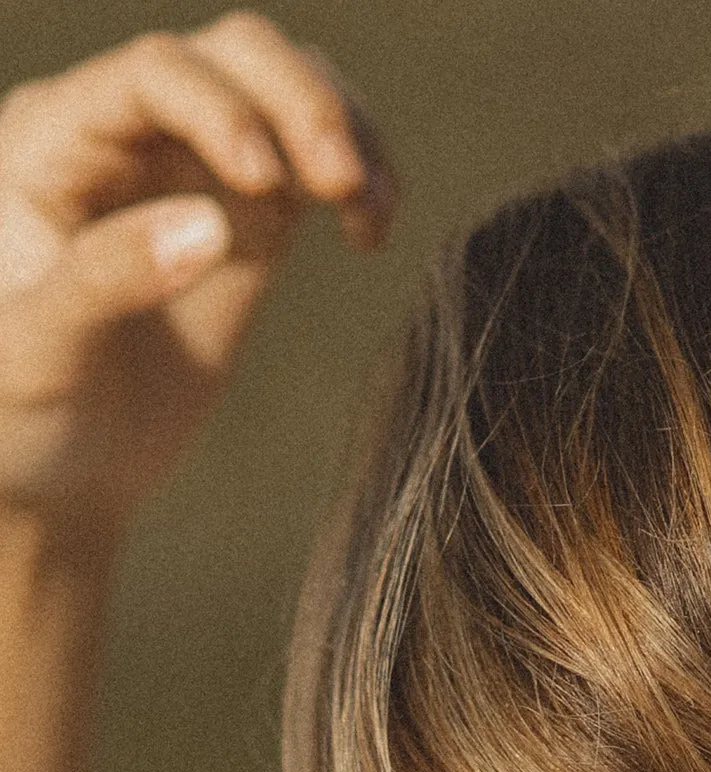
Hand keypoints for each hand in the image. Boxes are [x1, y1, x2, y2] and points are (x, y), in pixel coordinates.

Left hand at [0, 14, 394, 527]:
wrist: (67, 469)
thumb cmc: (24, 413)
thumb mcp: (42, 351)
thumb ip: (107, 277)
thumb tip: (211, 225)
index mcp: (53, 143)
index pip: (152, 76)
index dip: (219, 109)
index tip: (266, 184)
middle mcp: (126, 133)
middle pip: (232, 57)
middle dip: (299, 103)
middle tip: (343, 186)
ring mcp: (194, 167)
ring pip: (284, 87)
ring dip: (343, 128)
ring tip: (368, 209)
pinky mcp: (250, 214)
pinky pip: (313, 155)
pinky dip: (358, 173)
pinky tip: (369, 233)